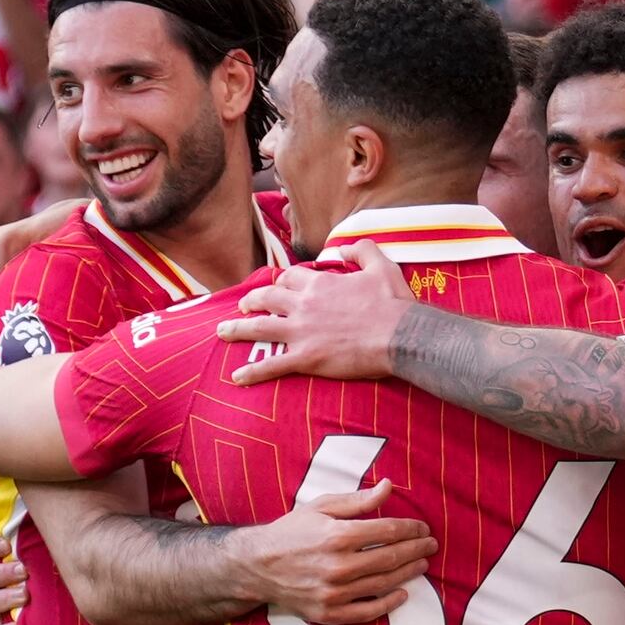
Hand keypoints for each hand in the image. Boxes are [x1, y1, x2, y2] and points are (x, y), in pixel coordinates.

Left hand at [218, 242, 412, 381]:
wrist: (401, 336)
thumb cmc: (393, 303)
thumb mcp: (382, 266)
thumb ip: (362, 250)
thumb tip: (345, 246)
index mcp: (320, 284)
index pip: (290, 278)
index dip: (281, 281)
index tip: (279, 285)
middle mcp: (304, 305)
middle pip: (267, 298)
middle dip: (252, 300)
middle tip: (244, 305)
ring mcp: (302, 332)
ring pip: (259, 327)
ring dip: (238, 329)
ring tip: (223, 332)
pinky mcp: (306, 357)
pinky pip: (272, 365)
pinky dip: (253, 372)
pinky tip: (237, 378)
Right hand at [228, 482, 435, 624]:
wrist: (257, 566)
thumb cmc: (290, 532)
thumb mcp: (320, 507)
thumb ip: (357, 500)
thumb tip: (389, 487)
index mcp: (337, 536)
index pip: (387, 531)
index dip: (410, 529)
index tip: (422, 528)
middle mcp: (338, 566)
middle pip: (391, 557)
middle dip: (416, 550)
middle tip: (431, 545)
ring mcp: (334, 592)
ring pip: (384, 583)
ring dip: (408, 573)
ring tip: (422, 564)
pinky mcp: (329, 612)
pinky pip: (368, 611)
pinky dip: (389, 603)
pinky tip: (402, 593)